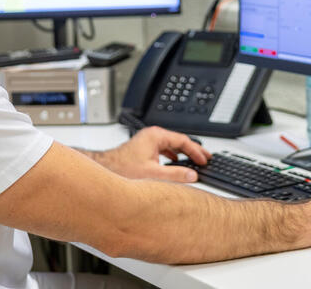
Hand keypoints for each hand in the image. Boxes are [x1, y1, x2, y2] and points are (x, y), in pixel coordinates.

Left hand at [94, 126, 210, 182]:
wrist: (105, 170)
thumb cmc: (122, 169)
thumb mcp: (153, 174)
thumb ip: (175, 175)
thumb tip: (192, 175)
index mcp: (156, 136)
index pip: (183, 140)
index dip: (196, 151)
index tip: (204, 160)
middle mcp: (152, 136)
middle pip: (178, 141)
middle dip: (192, 151)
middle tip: (205, 158)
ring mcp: (147, 141)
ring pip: (171, 145)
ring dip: (183, 154)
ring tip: (194, 161)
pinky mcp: (144, 149)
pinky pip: (164, 150)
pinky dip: (173, 156)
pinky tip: (176, 164)